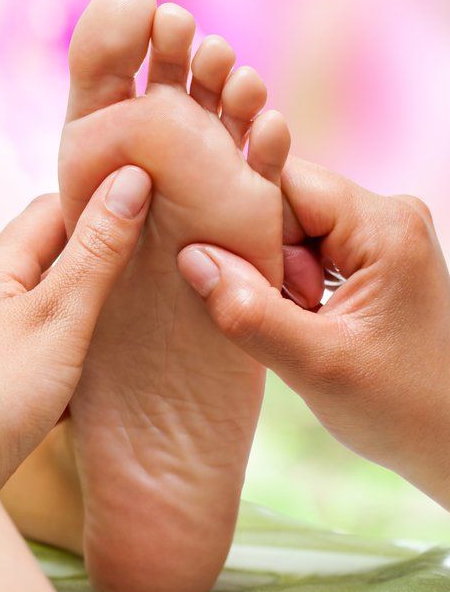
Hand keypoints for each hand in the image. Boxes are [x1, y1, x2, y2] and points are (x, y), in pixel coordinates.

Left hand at [0, 167, 150, 591]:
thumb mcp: (59, 316)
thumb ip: (97, 253)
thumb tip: (131, 176)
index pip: (47, 210)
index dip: (94, 200)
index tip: (138, 205)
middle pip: (30, 258)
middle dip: (79, 255)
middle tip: (133, 264)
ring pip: (17, 308)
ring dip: (58, 307)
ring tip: (105, 322)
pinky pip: (5, 351)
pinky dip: (38, 350)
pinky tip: (59, 378)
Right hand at [177, 157, 449, 507]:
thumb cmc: (401, 408)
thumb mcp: (316, 366)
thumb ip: (250, 311)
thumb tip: (190, 257)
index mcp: (385, 226)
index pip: (283, 183)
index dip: (243, 221)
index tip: (239, 278)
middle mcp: (388, 213)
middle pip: (284, 200)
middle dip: (261, 253)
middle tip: (281, 312)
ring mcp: (380, 233)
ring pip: (289, 226)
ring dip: (274, 272)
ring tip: (297, 321)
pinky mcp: (371, 255)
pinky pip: (305, 245)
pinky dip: (289, 281)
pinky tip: (300, 317)